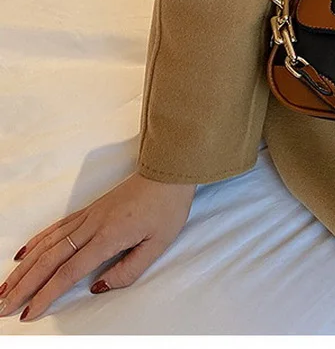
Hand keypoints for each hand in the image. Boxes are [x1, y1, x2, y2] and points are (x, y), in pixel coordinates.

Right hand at [0, 172, 195, 321]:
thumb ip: (129, 270)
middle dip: (25, 284)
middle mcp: (92, 225)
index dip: (47, 294)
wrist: (168, 172)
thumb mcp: (158, 244)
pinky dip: (37, 241)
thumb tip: (98, 286)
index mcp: (108, 236)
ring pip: (48, 243)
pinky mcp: (90, 209)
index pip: (69, 271)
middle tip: (3, 306)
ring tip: (5, 287)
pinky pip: (57, 227)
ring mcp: (89, 215)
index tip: (29, 312)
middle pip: (50, 259)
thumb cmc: (167, 207)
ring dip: (24, 266)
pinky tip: (24, 252)